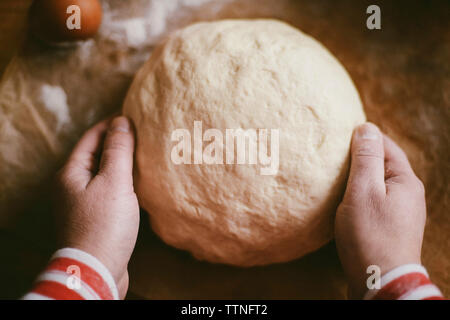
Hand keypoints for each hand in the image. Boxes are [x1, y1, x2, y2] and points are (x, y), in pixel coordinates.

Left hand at [54, 116, 139, 298]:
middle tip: (144, 133)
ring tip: (145, 154)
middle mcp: (72, 185)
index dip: (112, 123)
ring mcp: (82, 203)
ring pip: (103, 173)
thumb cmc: (104, 225)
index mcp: (71, 172)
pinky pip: (108, 190)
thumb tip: (122, 121)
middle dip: (118, 142)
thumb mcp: (114, 182)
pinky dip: (122, 182)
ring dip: (122, 162)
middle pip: (96, 154)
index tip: (134, 115)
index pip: (92, 136)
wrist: (96, 270)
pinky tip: (138, 182)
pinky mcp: (94, 218)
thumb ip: (118, 150)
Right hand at [335, 123, 425, 298]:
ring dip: (360, 176)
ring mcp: (402, 212)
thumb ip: (365, 158)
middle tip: (335, 155)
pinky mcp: (392, 226)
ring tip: (337, 175)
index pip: (386, 146)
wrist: (381, 279)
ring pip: (379, 183)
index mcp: (405, 180)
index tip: (340, 135)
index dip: (364, 138)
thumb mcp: (363, 190)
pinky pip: (377, 199)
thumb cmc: (369, 234)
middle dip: (361, 157)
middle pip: (384, 164)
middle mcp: (409, 194)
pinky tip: (347, 199)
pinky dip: (362, 193)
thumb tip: (366, 128)